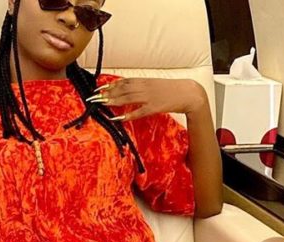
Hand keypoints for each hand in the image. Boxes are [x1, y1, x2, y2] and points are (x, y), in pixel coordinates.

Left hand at [87, 78, 207, 121]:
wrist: (189, 93)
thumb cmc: (172, 89)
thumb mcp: (155, 84)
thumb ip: (142, 86)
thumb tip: (128, 89)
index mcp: (145, 80)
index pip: (124, 81)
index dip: (110, 85)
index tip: (99, 88)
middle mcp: (145, 87)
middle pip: (122, 89)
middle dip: (107, 93)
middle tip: (94, 97)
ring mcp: (150, 97)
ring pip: (128, 98)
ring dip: (113, 101)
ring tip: (101, 104)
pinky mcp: (154, 107)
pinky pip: (138, 112)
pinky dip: (127, 115)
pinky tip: (118, 118)